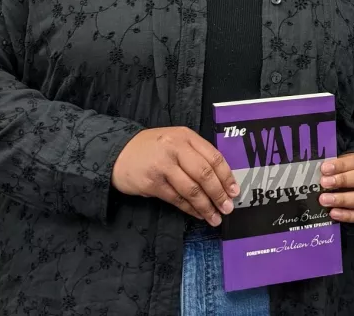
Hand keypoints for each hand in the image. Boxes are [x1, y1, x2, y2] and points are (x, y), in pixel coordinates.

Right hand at [111, 127, 238, 226]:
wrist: (118, 153)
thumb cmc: (152, 149)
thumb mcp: (175, 142)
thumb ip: (195, 154)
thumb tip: (221, 180)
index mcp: (186, 136)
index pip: (213, 157)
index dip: (227, 176)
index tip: (234, 191)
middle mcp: (176, 148)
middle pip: (204, 174)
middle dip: (219, 193)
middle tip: (227, 208)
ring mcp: (163, 165)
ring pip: (192, 189)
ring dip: (206, 206)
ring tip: (215, 217)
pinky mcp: (152, 182)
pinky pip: (176, 199)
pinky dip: (189, 209)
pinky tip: (197, 215)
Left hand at [319, 151, 353, 222]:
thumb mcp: (348, 161)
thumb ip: (337, 165)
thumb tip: (321, 171)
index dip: (341, 165)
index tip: (325, 168)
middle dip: (343, 180)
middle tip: (324, 183)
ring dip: (343, 200)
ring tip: (324, 200)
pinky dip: (347, 215)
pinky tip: (333, 213)